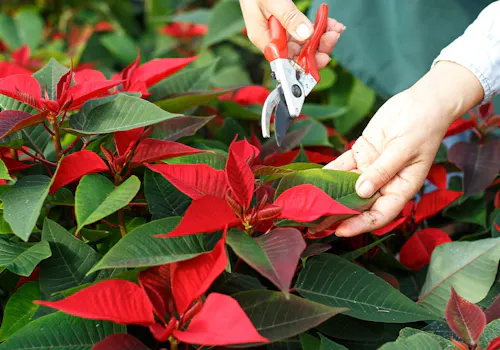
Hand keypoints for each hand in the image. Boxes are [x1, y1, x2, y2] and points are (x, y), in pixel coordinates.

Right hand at [239, 0, 344, 68]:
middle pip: (298, 54)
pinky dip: (320, 27)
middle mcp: (273, 39)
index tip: (322, 57)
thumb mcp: (271, 1)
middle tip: (333, 36)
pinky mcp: (289, 24)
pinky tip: (330, 23)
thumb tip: (306, 35)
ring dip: (322, 37)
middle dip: (318, 48)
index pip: (285, 60)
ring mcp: (282, 32)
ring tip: (335, 27)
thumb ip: (288, 17)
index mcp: (263, 38)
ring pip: (305, 43)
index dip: (304, 63)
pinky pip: (307, 31)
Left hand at [325, 61, 484, 236]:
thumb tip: (361, 191)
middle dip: (339, 213)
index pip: (380, 213)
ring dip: (330, 194)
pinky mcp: (362, 153)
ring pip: (347, 185)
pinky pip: (343, 165)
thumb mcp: (404, 149)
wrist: (423, 102)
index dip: (361, 224)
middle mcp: (384, 182)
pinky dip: (330, 172)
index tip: (341, 230)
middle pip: (360, 203)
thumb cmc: (424, 126)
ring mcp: (371, 168)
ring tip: (310, 204)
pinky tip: (315, 180)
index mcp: (401, 187)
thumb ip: (382, 170)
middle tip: (317, 222)